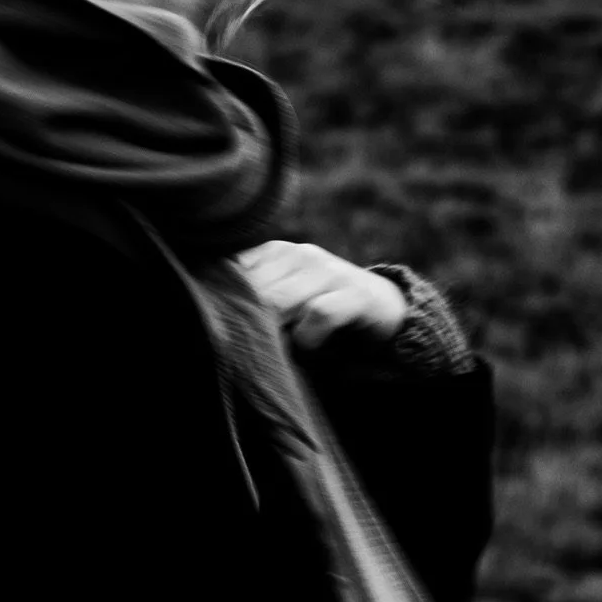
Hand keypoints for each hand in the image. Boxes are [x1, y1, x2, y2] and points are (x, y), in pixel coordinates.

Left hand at [235, 241, 407, 350]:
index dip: (224, 301)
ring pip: (278, 301)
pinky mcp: (354, 294)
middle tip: (251, 348)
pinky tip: (308, 348)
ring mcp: (328, 271)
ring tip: (281, 349)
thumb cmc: (321, 310)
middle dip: (248, 323)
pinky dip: (307, 337)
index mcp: (276, 252)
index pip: (232, 270)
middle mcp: (300, 255)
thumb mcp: (284, 302)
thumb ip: (255, 303)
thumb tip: (216, 322)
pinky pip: (317, 314)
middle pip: (252, 290)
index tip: (222, 327)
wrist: (384, 309)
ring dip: (276, 332)